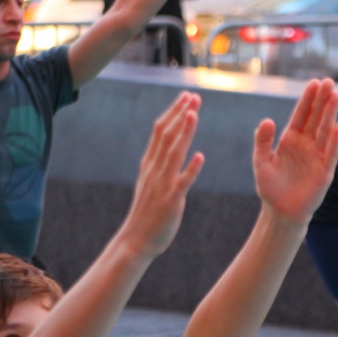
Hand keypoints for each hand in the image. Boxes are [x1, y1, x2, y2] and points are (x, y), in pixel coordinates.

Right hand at [123, 94, 204, 254]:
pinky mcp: (170, 200)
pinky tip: (201, 156)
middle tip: (194, 96)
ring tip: (195, 114)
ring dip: (184, 132)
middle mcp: (154, 169)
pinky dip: (191, 169)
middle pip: (166, 135)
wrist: (136, 240)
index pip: (160, 131)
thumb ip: (158, 163)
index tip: (186, 97)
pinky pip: (182, 182)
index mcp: (150, 163)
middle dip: (180, 114)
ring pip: (173, 153)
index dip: (174, 112)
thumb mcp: (150, 181)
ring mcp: (162, 184)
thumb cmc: (146, 212)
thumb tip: (166, 146)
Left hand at [253, 79, 337, 225]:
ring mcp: (317, 157)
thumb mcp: (261, 162)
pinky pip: (330, 154)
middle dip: (322, 100)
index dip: (307, 99)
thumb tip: (267, 120)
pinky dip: (334, 141)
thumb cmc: (270, 188)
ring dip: (330, 114)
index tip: (314, 83)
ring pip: (324, 131)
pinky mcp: (324, 172)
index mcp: (291, 139)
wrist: (281, 213)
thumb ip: (262, 141)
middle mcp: (306, 145)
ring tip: (335, 96)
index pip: (301, 115)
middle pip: (315, 118)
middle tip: (328, 82)